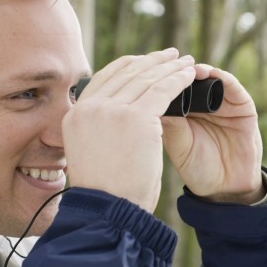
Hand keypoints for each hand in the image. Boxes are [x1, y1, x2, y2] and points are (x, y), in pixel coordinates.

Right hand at [62, 49, 195, 211]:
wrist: (109, 211)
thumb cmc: (107, 192)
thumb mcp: (92, 153)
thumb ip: (100, 131)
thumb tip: (119, 122)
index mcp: (75, 115)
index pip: (105, 78)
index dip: (130, 65)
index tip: (146, 61)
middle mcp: (89, 108)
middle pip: (127, 73)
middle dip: (152, 62)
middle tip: (171, 55)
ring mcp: (112, 111)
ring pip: (147, 79)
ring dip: (169, 67)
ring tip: (186, 62)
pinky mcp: (137, 118)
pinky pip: (163, 90)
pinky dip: (179, 79)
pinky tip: (191, 75)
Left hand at [162, 65, 264, 203]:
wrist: (224, 188)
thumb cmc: (197, 168)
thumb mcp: (177, 145)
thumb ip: (169, 122)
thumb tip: (149, 98)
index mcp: (182, 111)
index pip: (171, 86)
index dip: (161, 76)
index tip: (150, 69)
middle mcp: (202, 103)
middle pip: (189, 77)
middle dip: (179, 69)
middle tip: (169, 62)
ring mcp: (223, 103)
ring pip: (210, 77)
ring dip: (200, 70)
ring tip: (190, 69)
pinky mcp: (243, 107)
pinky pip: (233, 87)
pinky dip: (222, 78)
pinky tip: (210, 75)